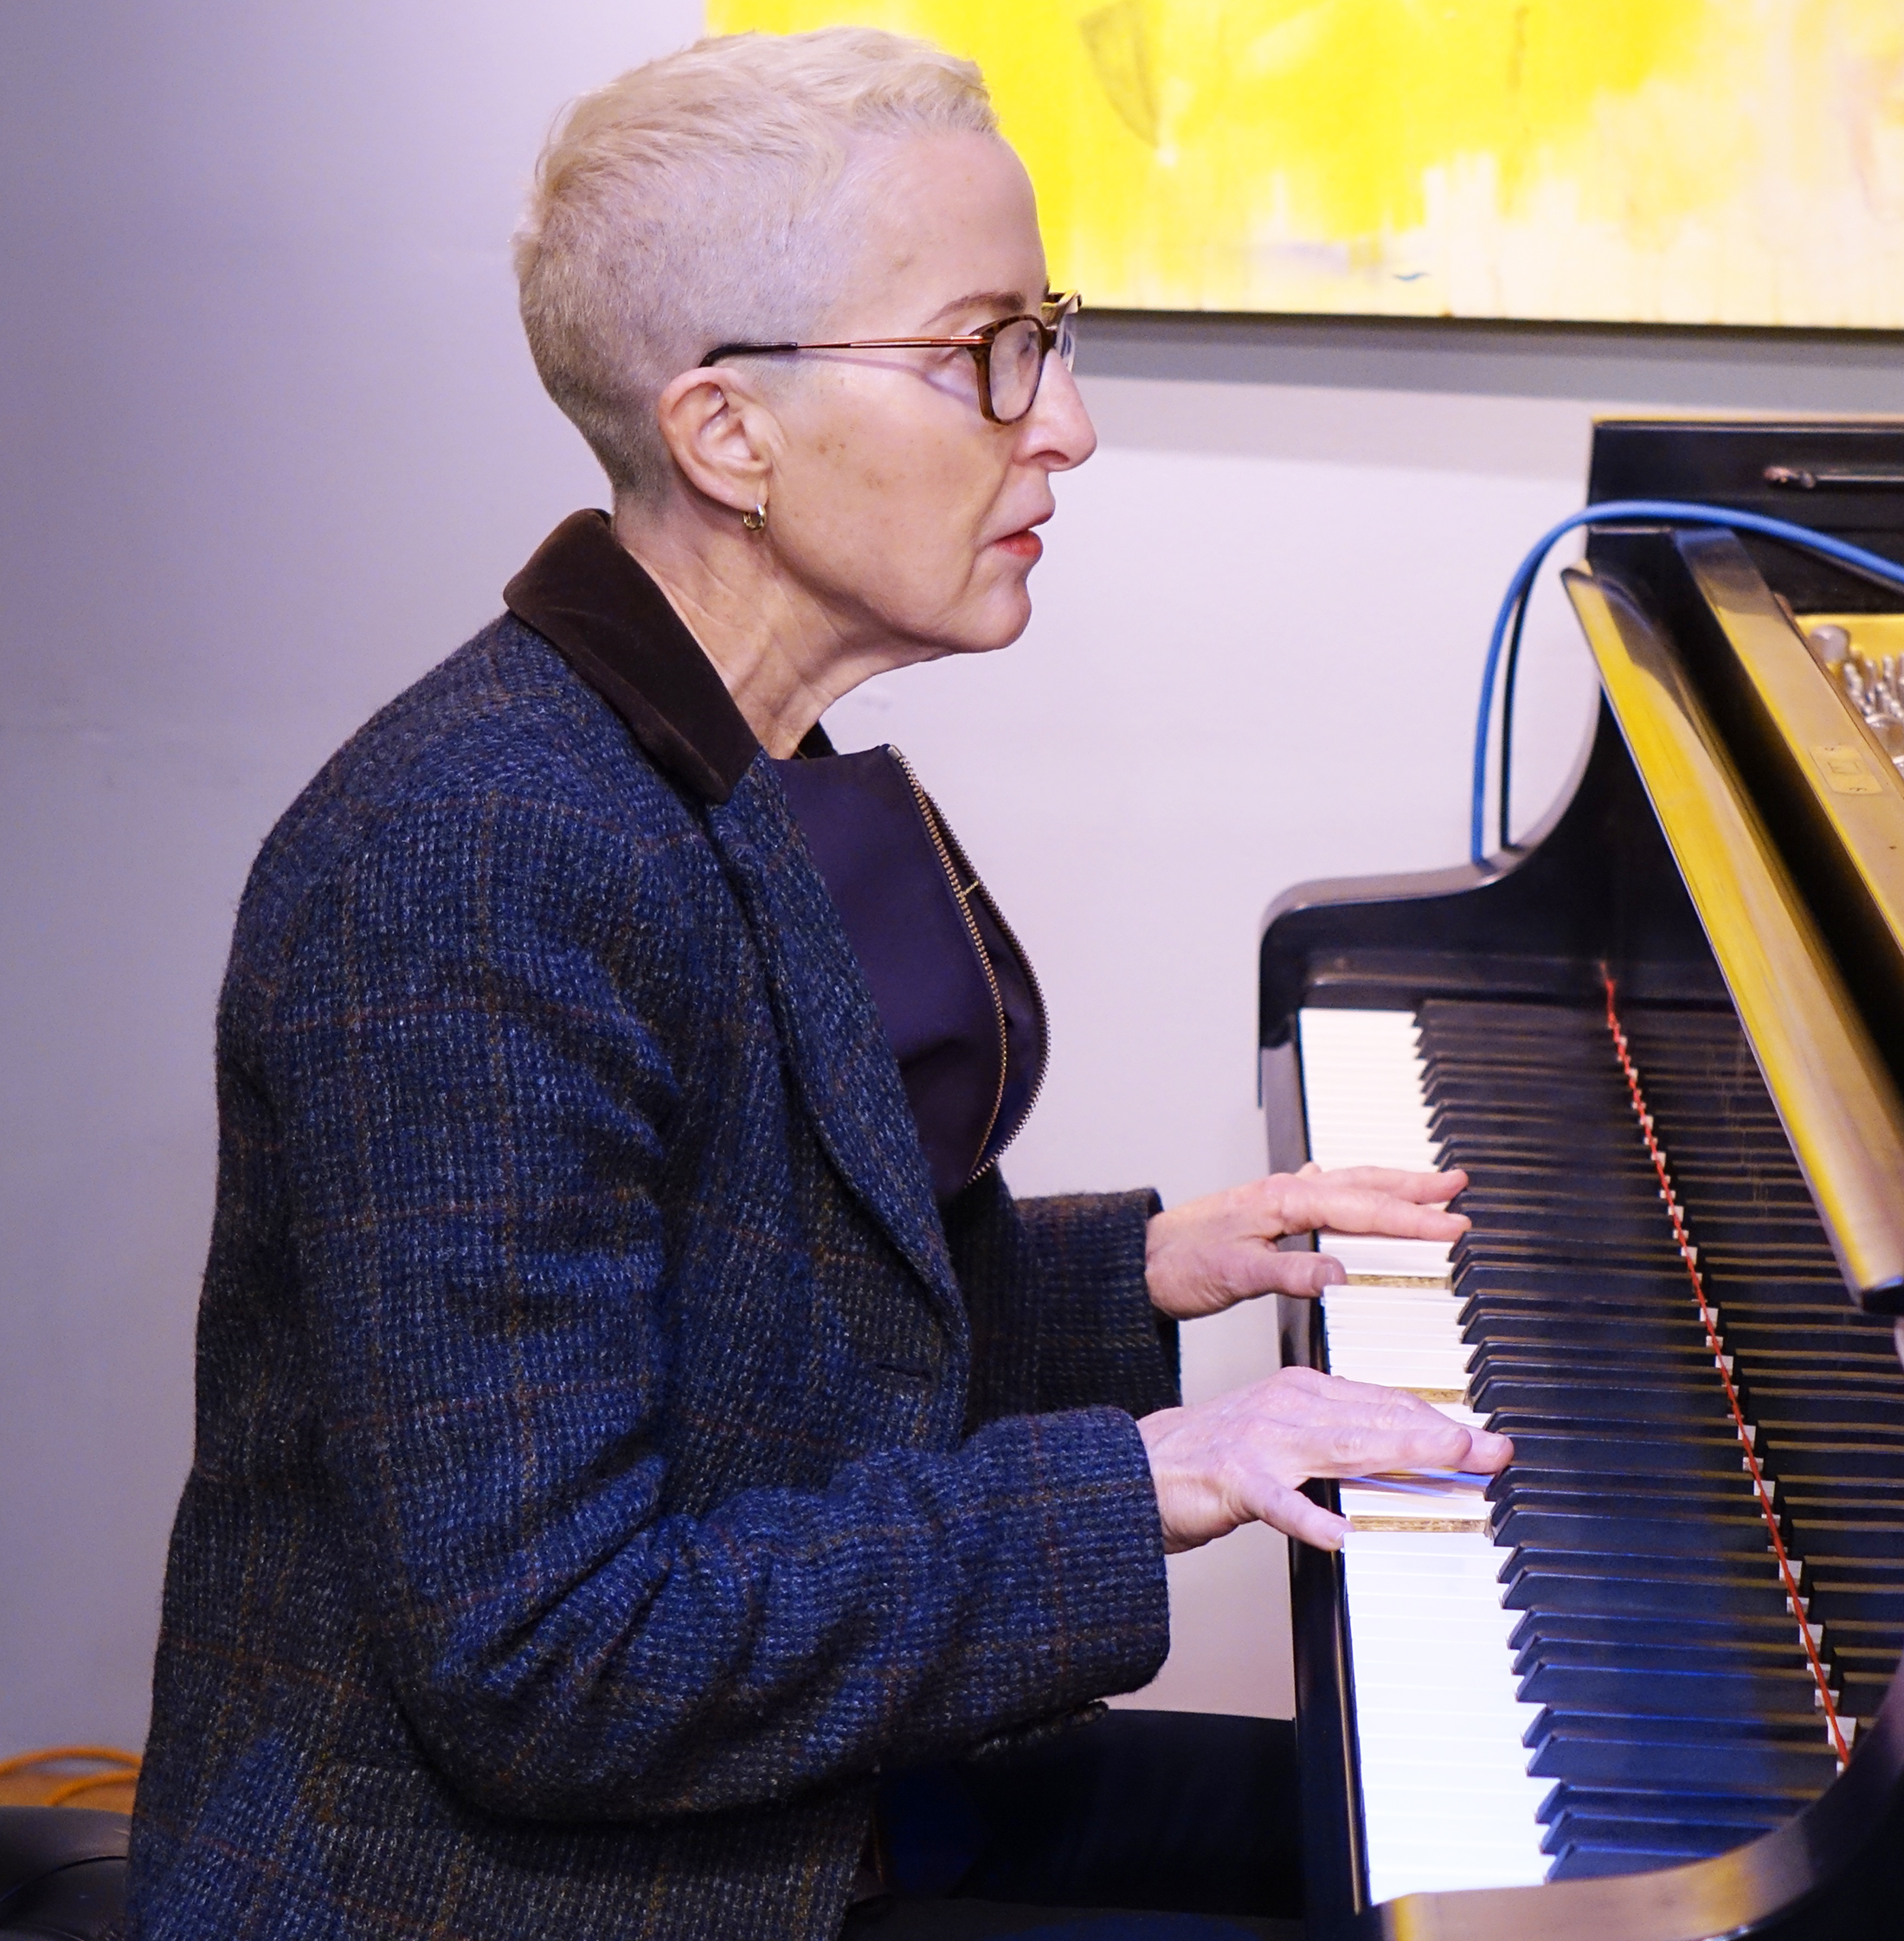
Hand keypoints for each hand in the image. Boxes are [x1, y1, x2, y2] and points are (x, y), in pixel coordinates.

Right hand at [1137, 1366, 1511, 1552]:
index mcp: (1301, 1390)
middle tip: (1493, 1450)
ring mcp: (1259, 1439)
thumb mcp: (1283, 1434)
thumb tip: (1400, 1455)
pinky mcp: (1231, 1478)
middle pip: (1377, 1418)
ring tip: (1448, 1463)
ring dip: (1400, 1454)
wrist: (1135, 1464)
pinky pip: (1277, 1501)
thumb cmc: (1214, 1456)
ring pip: (1341, 1444)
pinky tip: (1338, 1534)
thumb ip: (1336, 1438)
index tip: (1485, 1440)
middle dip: (1441, 1435)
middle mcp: (1286, 1405)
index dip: (1438, 1421)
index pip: (1384, 1402)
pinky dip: (1307, 1517)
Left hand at [1144, 1164, 1469, 1318]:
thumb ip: (1290, 1273)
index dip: (1412, 1219)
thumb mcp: (1235, 1276)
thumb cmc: (1178, 1266)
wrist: (1136, 1262)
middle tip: (1459, 1186)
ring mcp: (1278, 1199)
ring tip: (1429, 1185)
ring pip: (1348, 1185)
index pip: (1362, 1209)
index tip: (1453, 1225)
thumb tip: (1338, 1275)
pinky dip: (1355, 1192)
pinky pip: (1327, 1194)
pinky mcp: (1269, 1212)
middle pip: (1363, 1184)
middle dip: (1414, 1186)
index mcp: (1284, 1201)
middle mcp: (1285, 1192)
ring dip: (1391, 1185)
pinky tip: (1356, 1192)